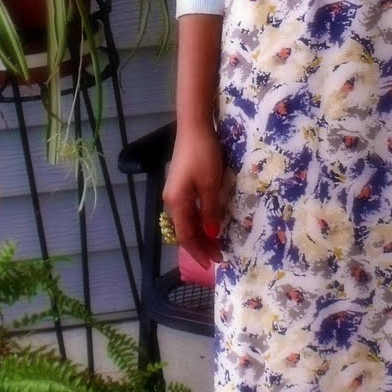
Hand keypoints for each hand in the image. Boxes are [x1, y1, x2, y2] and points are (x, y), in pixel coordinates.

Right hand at [163, 124, 225, 271]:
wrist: (194, 128)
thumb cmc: (203, 155)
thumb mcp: (211, 185)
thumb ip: (210, 211)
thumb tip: (212, 234)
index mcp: (176, 203)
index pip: (186, 236)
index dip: (199, 251)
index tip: (213, 264)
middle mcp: (171, 201)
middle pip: (185, 231)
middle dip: (200, 246)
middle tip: (219, 257)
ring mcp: (175, 193)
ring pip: (187, 222)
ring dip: (200, 235)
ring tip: (215, 245)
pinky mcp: (180, 185)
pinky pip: (188, 211)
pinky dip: (198, 222)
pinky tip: (208, 224)